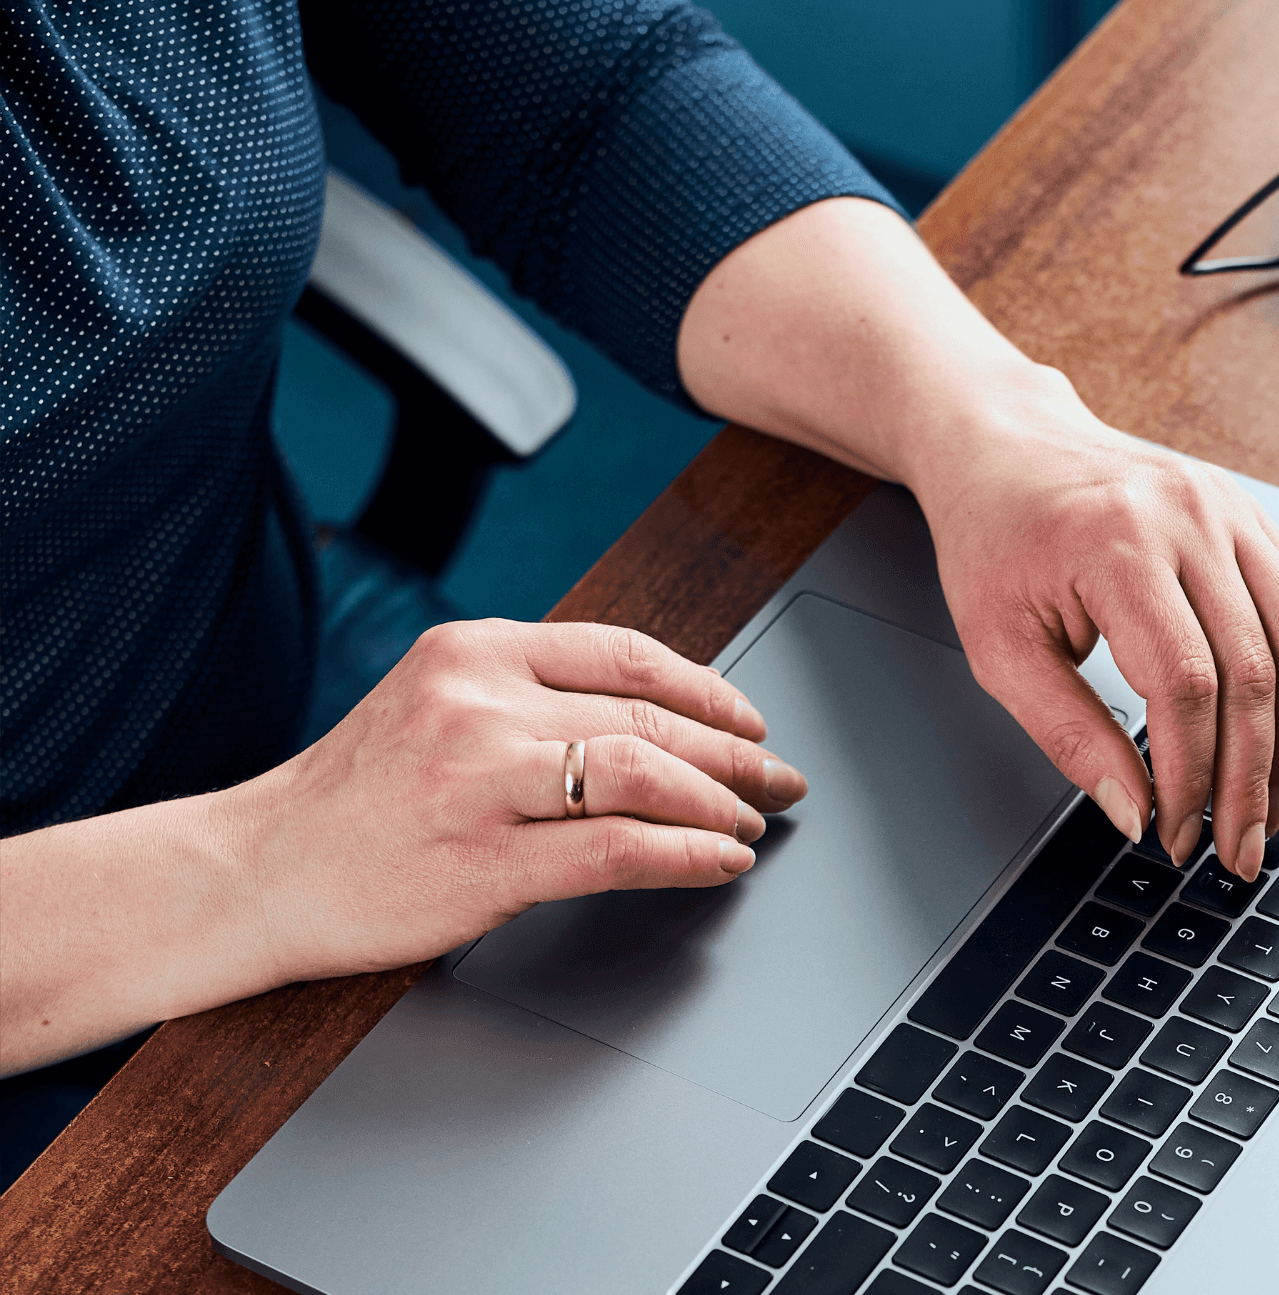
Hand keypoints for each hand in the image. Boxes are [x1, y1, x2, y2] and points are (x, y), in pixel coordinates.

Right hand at [232, 619, 807, 983]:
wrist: (257, 870)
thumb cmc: (355, 796)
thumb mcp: (435, 704)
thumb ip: (530, 695)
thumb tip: (656, 718)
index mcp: (475, 649)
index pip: (626, 654)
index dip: (707, 688)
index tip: (748, 718)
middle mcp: (480, 703)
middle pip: (648, 717)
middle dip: (734, 751)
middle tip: (779, 776)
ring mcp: (481, 782)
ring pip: (644, 775)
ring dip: (720, 800)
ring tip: (754, 820)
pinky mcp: (484, 862)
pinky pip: (617, 850)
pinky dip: (686, 854)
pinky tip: (718, 860)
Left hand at [674, 197, 1278, 881]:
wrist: (1004, 445)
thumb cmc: (992, 542)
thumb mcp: (998, 647)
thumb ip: (1066, 733)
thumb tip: (1133, 814)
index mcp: (1115, 544)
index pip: (1184, 684)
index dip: (1190, 773)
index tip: (1176, 833)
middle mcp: (1187, 516)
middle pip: (1252, 670)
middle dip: (1251, 777)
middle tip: (1239, 848)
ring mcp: (1229, 508)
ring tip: (1275, 807)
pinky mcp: (1250, 513)